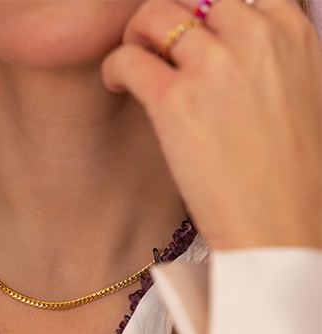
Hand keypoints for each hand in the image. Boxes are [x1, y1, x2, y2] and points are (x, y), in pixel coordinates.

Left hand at [102, 0, 321, 249]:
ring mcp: (213, 66)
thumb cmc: (293, 177)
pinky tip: (117, 84)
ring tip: (133, 62)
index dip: (207, 10)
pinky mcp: (174, 101)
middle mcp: (254, 38)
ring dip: (136, 34)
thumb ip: (276, 65)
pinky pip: (128, 58)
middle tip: (155, 45)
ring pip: (153, 15)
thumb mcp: (304, 99)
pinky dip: (115, 66)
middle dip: (168, 17)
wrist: (282, 227)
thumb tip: (239, 60)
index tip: (190, 31)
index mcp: (291, 35)